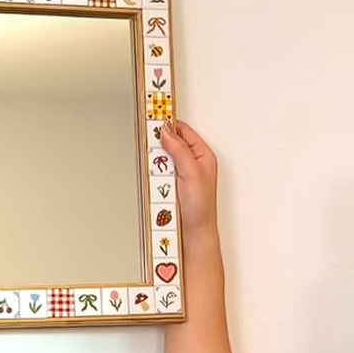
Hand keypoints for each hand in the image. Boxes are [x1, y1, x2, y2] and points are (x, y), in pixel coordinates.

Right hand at [160, 119, 218, 235]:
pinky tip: (154, 181)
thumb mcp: (192, 173)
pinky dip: (152, 174)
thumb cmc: (201, 208)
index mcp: (203, 155)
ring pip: (161, 158)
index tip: (153, 117)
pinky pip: (156, 172)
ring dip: (155, 162)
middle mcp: (192, 163)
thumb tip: (167, 131)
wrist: (193, 235)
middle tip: (150, 144)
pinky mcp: (170, 185)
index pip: (183, 130)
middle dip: (159, 145)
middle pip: (170, 142)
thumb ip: (180, 150)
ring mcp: (180, 174)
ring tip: (156, 172)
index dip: (168, 123)